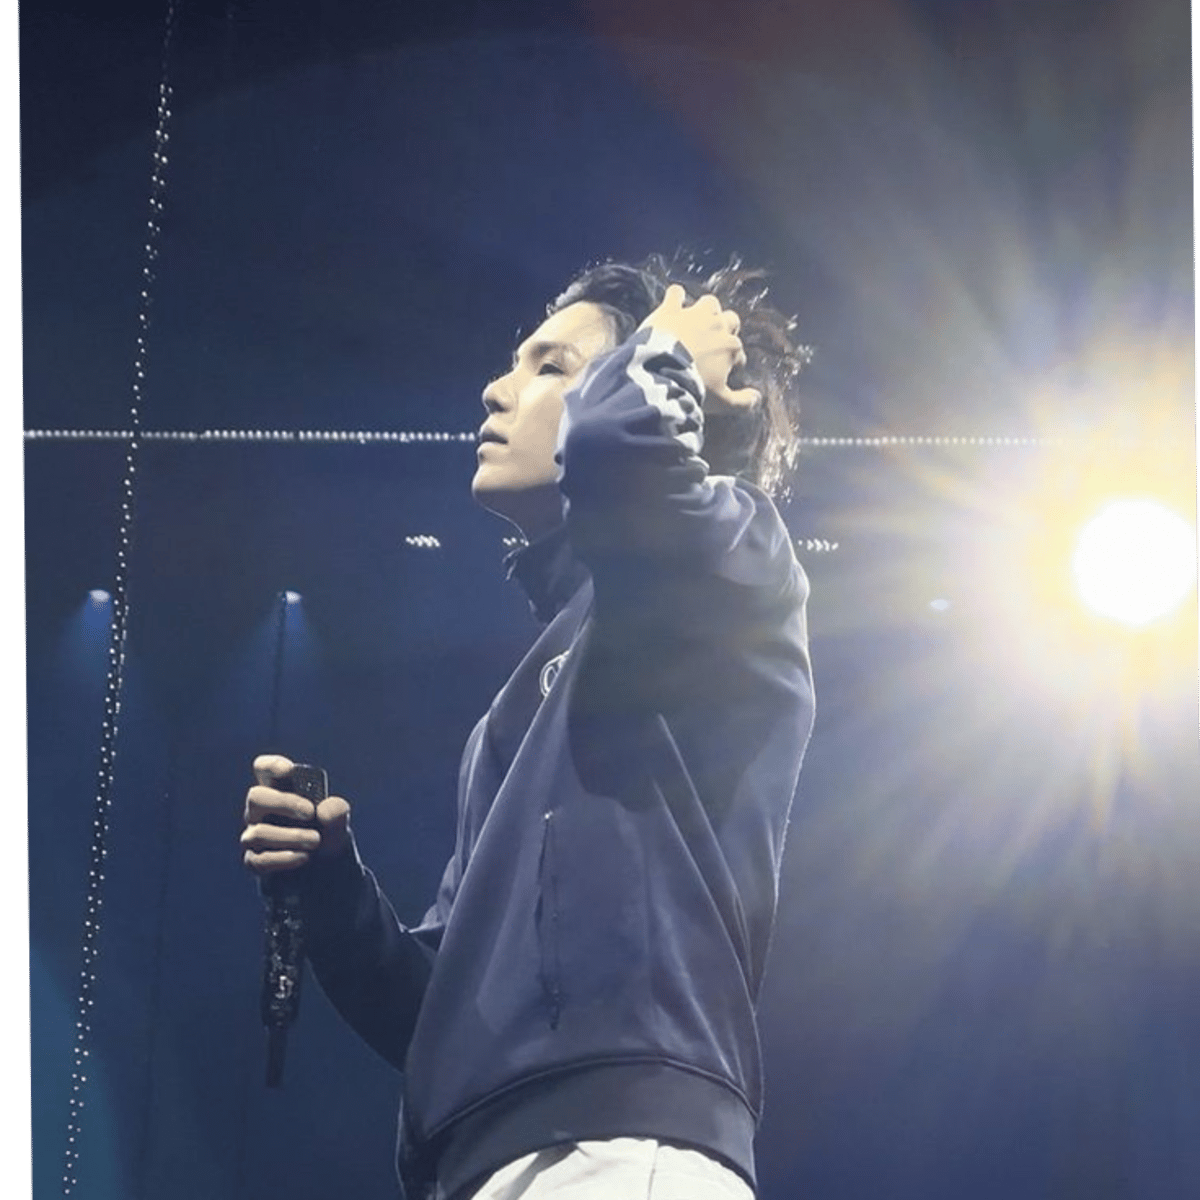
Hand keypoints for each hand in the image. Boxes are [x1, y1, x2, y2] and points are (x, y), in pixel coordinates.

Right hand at [240, 754, 351, 874]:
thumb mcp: (337, 821)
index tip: (289, 770)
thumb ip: (336, 812)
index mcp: (279, 790)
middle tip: (310, 812)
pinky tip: (304, 856)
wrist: (326, 868)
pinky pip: (259, 860)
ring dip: (290, 836)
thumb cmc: (326, 833)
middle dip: (284, 803)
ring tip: (316, 840)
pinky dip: (284, 858)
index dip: (271, 766)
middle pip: (256, 797)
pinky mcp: (254, 860)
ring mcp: (254, 835)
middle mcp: (260, 811)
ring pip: (259, 833)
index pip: (264, 769)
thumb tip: (324, 811)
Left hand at [639, 284, 761, 411]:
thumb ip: (742, 402)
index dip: (732, 361)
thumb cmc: (694, 387)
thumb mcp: (721, 402)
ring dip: (706, 311)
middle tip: (713, 343)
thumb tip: (757, 398)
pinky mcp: (671, 309)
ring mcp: (694, 315)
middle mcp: (717, 325)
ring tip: (698, 322)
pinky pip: (676, 293)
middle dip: (726, 330)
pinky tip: (674, 303)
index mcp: (730, 347)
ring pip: (710, 303)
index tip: (722, 371)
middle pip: (731, 320)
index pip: (738, 351)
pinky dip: (675, 297)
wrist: (661, 371)